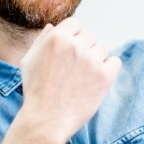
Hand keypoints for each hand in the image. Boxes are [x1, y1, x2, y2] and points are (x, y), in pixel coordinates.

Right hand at [19, 17, 120, 141]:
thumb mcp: (29, 61)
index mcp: (57, 38)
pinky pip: (115, 62)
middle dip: (83, 49)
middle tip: (74, 69)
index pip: (75, 24)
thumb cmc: (36, 91)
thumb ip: (41, 40)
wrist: (47, 120)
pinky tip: (96, 80)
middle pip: (89, 37)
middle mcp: (76, 46)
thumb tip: (53, 27)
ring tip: (83, 77)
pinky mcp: (105, 76)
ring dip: (95, 59)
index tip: (70, 52)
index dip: (73, 36)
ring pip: (102, 49)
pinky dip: (109, 69)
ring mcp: (92, 60)